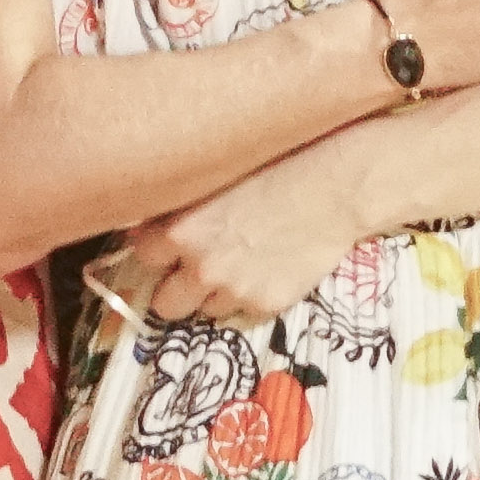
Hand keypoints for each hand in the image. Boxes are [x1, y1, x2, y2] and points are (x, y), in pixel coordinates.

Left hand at [109, 147, 370, 329]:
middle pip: (164, 303)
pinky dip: (251, 296)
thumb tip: (152, 226)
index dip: (159, 252)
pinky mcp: (264, 304)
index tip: (170, 248)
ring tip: (243, 263)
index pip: (142, 257)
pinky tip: (269, 266)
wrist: (336, 185)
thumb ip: (181, 208)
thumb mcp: (216, 176)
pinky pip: (243, 312)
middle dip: (177, 289)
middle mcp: (200, 265)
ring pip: (204, 311)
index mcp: (179, 229)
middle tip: (198, 269)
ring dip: (215, 295)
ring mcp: (233, 290)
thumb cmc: (279, 166)